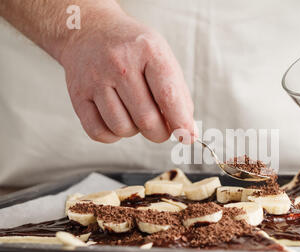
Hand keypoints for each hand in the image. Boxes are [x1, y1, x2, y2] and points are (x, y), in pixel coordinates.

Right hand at [59, 9, 195, 143]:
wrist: (88, 31)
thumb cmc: (132, 50)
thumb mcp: (161, 58)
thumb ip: (177, 94)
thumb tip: (187, 132)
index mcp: (148, 50)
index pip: (168, 96)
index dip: (181, 123)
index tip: (187, 137)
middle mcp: (120, 63)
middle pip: (146, 119)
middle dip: (160, 133)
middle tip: (161, 128)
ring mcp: (95, 79)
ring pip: (122, 128)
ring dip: (135, 131)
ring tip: (135, 114)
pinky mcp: (78, 94)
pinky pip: (99, 132)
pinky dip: (112, 135)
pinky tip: (117, 119)